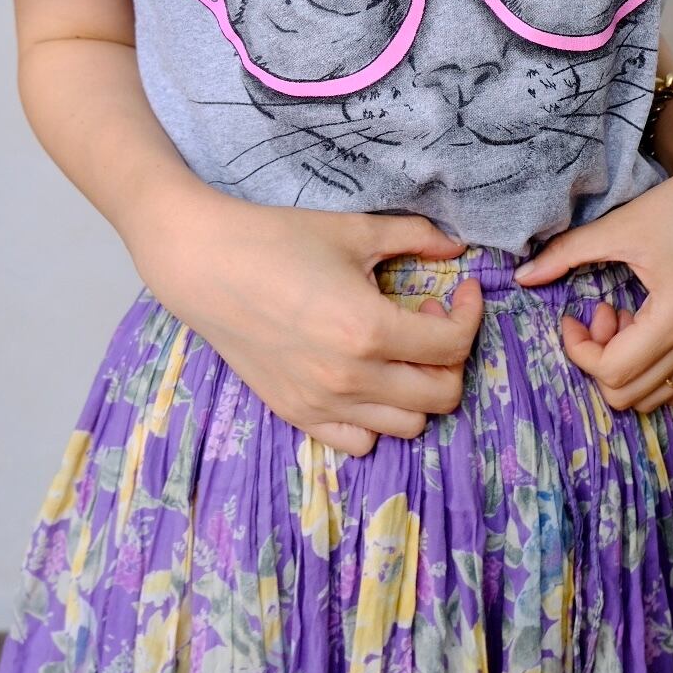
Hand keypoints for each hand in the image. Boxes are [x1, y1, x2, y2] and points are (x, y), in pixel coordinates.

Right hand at [131, 187, 484, 455]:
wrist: (203, 264)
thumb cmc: (276, 240)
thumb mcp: (354, 230)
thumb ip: (415, 236)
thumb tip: (457, 245)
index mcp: (369, 330)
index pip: (452, 345)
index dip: (469, 315)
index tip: (459, 291)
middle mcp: (350, 378)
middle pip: (440, 395)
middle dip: (451, 357)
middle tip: (431, 319)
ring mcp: (321, 403)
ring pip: (407, 425)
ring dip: (419, 389)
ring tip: (399, 348)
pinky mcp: (296, 414)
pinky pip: (360, 441)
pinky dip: (377, 417)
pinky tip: (367, 377)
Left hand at [513, 125, 672, 414]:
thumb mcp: (619, 227)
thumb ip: (566, 253)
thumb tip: (523, 277)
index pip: (613, 370)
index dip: (579, 349)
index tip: (572, 316)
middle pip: (631, 393)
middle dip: (601, 358)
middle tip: (602, 314)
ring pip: (659, 398)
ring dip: (631, 368)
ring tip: (629, 322)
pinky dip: (663, 378)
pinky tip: (653, 337)